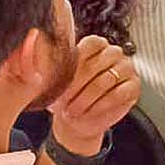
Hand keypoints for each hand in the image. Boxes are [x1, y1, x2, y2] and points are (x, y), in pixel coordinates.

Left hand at [47, 35, 139, 155]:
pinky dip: (100, 106)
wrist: (76, 119)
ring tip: (72, 110)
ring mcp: (126, 69)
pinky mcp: (133, 87)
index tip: (60, 83)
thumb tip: (31, 53)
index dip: (74, 65)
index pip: (90, 44)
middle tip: (63, 101)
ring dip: (85, 99)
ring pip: (106, 80)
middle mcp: (113, 53)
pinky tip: (89, 112)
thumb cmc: (65, 96)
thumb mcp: (53, 80)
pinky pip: (118, 94)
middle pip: (97, 64)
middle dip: (76, 86)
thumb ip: (47, 64)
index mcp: (95, 44)